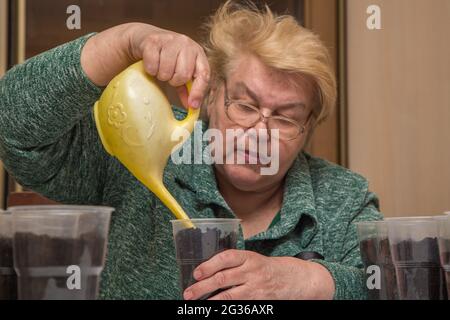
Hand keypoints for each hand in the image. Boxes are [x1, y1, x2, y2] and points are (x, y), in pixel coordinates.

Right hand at [81, 23, 209, 108]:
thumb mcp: (179, 71)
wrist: (144, 39)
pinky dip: (150, 69)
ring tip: (160, 68)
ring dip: (161, 75)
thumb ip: (187, 88)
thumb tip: (192, 107)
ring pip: (166, 70)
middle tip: (169, 77)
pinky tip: (151, 63)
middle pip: (183, 74)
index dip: (198, 92)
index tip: (192, 106)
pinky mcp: (153, 40)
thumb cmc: (166, 57)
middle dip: (174, 81)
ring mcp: (170, 40)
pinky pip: (152, 65)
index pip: (204, 75)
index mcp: (198, 53)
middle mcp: (187, 43)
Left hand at [183, 249, 334, 299]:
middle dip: (202, 287)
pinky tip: (215, 309)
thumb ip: (234, 264)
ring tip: (196, 305)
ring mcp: (256, 289)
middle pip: (223, 279)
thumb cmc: (268, 268)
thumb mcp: (253, 260)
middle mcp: (252, 272)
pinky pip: (238, 307)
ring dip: (210, 302)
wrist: (295, 279)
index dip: (209, 265)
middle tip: (188, 293)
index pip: (226, 258)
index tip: (196, 273)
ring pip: (228, 296)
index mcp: (248, 257)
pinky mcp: (259, 302)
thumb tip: (206, 271)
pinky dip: (225, 308)